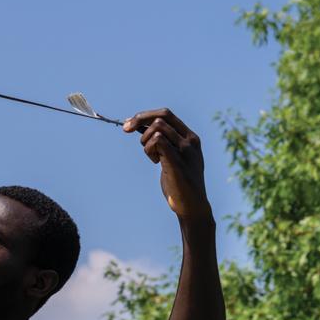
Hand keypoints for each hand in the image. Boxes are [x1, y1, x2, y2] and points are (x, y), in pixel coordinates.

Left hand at [123, 109, 211, 225]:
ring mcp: (186, 152)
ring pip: (158, 129)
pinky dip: (149, 149)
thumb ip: (162, 142)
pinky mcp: (177, 163)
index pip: (166, 114)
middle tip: (127, 131)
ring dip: (146, 141)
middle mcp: (190, 141)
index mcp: (191, 137)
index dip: (145, 115)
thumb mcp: (173, 157)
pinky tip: (155, 161)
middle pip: (160, 118)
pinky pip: (158, 142)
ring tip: (152, 156)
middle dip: (139, 121)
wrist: (192, 206)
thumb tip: (136, 125)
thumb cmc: (180, 182)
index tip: (128, 123)